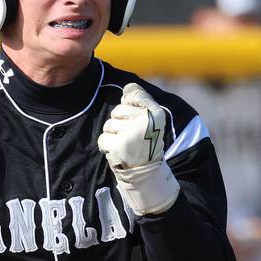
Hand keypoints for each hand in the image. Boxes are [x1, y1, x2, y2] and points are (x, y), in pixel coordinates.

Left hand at [97, 83, 179, 214]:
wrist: (147, 173)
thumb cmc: (146, 143)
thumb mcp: (151, 120)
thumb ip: (140, 101)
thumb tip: (128, 87)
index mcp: (156, 112)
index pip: (132, 93)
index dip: (129, 105)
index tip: (137, 119)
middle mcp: (146, 120)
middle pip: (116, 111)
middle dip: (119, 124)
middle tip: (132, 138)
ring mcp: (132, 133)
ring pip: (108, 125)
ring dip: (113, 136)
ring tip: (126, 146)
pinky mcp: (120, 145)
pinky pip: (103, 139)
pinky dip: (107, 147)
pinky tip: (119, 153)